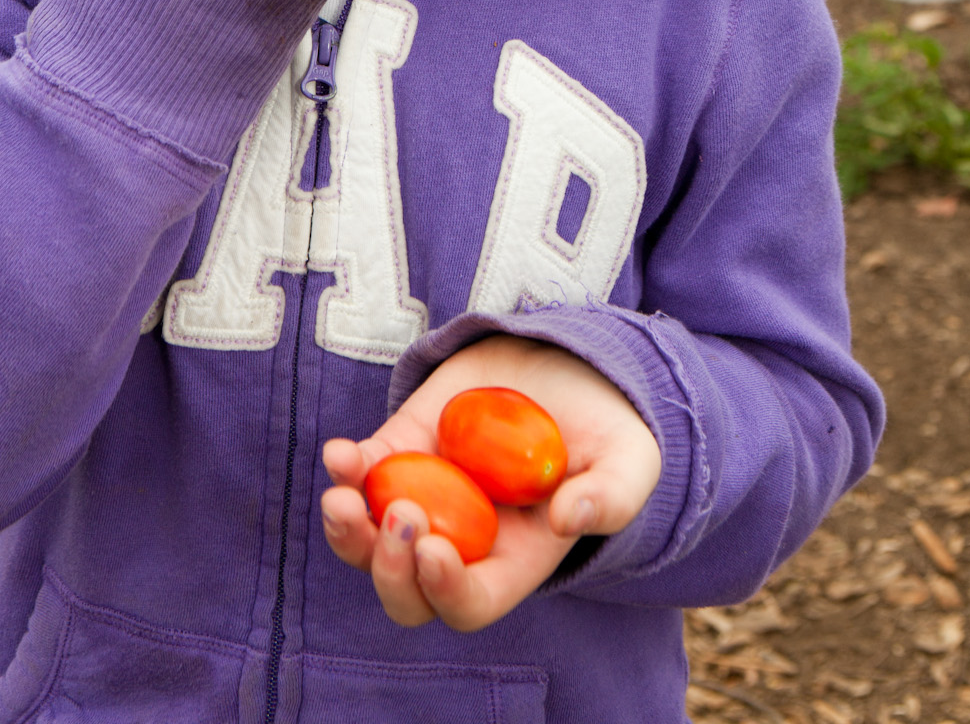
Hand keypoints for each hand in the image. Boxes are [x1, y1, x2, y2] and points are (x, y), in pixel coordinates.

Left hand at [321, 336, 661, 630]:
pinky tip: (341, 453)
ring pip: (368, 543)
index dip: (446, 590)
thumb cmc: (605, 428)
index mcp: (513, 562)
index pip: (469, 603)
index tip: (436, 549)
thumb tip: (566, 519)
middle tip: (400, 517)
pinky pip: (362, 474)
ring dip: (347, 531)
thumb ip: (610, 496)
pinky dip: (344, 468)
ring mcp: (427, 495)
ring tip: (342, 496)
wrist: (569, 367)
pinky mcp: (404, 447)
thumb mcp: (628, 461)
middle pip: (406, 592)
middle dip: (387, 570)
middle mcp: (462, 541)